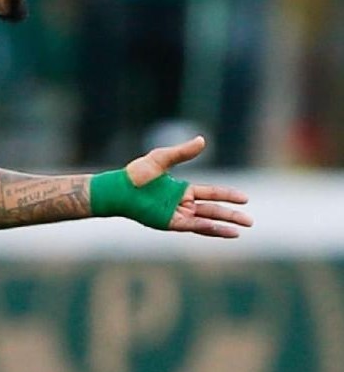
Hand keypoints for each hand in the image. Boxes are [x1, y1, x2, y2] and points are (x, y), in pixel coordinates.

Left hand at [125, 136, 251, 236]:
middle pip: (213, 210)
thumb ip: (183, 152)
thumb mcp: (162, 158)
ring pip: (207, 221)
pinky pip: (194, 227)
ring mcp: (177, 214)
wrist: (120, 188)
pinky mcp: (170, 223)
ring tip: (243, 229)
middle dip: (231, 215)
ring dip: (224, 225)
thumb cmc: (137, 173)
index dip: (228, 196)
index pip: (211, 194)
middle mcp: (182, 204)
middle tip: (250, 220)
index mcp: (183, 190)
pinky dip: (210, 229)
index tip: (245, 199)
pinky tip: (224, 231)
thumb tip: (202, 140)